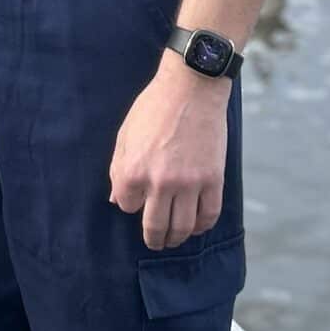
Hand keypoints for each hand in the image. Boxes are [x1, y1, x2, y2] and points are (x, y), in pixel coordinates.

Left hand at [108, 52, 229, 248]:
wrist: (191, 88)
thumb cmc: (154, 108)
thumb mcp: (125, 135)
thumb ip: (118, 170)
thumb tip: (116, 201)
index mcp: (132, 171)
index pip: (127, 206)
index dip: (131, 203)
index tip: (137, 198)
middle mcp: (159, 182)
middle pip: (155, 227)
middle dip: (154, 239)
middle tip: (156, 242)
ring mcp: (188, 183)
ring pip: (182, 227)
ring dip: (177, 238)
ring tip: (174, 239)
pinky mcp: (213, 179)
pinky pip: (208, 215)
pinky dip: (202, 226)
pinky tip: (197, 225)